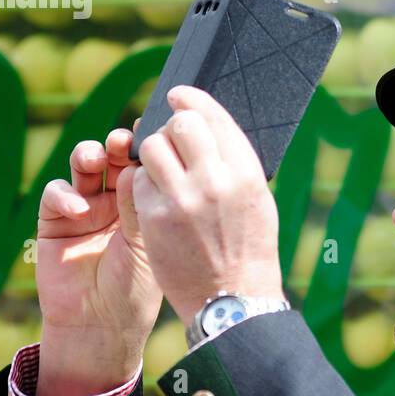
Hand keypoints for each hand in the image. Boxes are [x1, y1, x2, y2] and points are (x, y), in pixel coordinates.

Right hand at [35, 127, 162, 395]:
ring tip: (96, 157)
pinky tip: (78, 208)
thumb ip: (140, 205)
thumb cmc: (135, 288)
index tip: (152, 132)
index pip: (143, 164)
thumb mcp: (145, 243)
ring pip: (83, 167)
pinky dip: (64, 195)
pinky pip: (55, 194)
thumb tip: (139, 164)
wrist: (102, 326)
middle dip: (117, 143)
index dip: (146, 146)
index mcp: (143, 203)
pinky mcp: (54, 221)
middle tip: (123, 140)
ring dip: (88, 154)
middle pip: (114, 157)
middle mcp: (114, 200)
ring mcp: (84, 208)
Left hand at [132, 85, 283, 324]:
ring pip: (151, 149)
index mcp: (246, 173)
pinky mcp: (155, 219)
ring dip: (151, 151)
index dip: (191, 100)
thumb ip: (234, 165)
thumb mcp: (257, 201)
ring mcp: (183, 200)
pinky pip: (137, 182)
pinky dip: (141, 183)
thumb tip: (210, 130)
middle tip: (165, 134)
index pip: (213, 118)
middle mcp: (215, 181)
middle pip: (180, 126)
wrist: (232, 299)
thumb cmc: (249, 249)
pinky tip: (152, 194)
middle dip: (169, 125)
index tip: (177, 95)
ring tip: (157, 165)